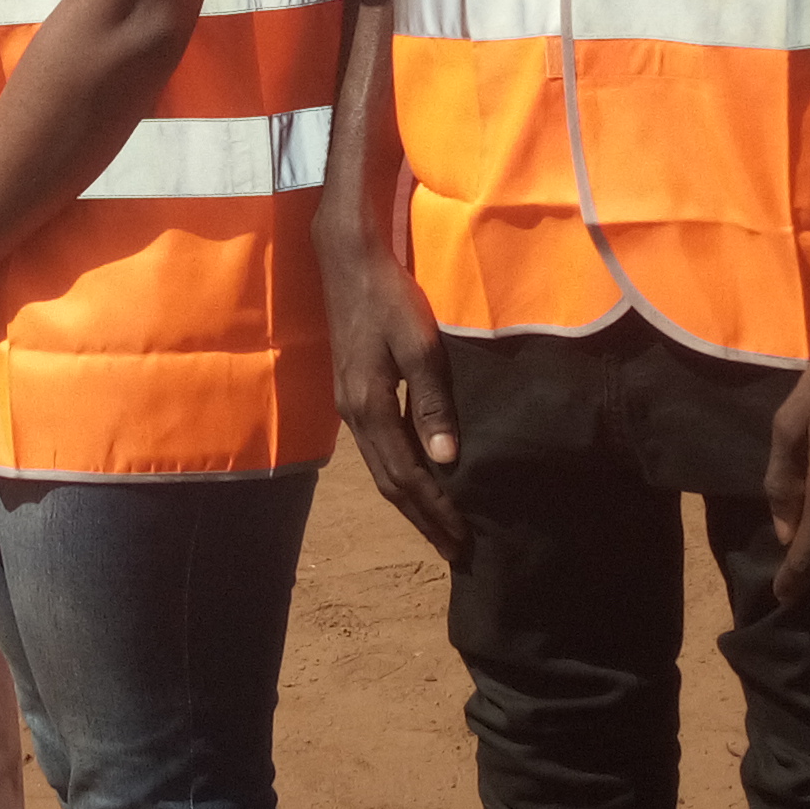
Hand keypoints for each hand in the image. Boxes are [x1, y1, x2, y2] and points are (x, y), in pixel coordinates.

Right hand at [319, 207, 466, 560]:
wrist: (348, 259)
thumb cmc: (389, 297)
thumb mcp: (419, 345)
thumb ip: (432, 403)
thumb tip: (447, 460)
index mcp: (369, 408)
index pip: (405, 477)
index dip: (434, 511)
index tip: (462, 540)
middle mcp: (355, 415)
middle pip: (389, 482)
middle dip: (422, 517)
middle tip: (454, 549)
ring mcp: (351, 404)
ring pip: (382, 467)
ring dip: (411, 499)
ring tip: (439, 524)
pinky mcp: (355, 391)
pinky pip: (379, 448)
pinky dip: (402, 473)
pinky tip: (421, 475)